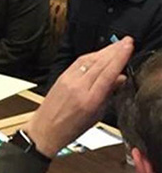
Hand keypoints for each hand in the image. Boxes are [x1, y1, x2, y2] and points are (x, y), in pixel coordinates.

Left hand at [25, 38, 133, 157]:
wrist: (44, 131)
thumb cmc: (69, 129)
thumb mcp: (95, 116)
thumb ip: (108, 95)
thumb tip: (120, 79)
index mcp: (89, 100)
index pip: (108, 73)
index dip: (120, 57)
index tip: (128, 47)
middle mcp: (77, 88)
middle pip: (99, 63)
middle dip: (115, 50)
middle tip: (126, 41)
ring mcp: (67, 81)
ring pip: (88, 60)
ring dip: (104, 51)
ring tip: (116, 45)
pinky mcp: (61, 78)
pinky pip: (78, 62)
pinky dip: (90, 56)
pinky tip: (98, 54)